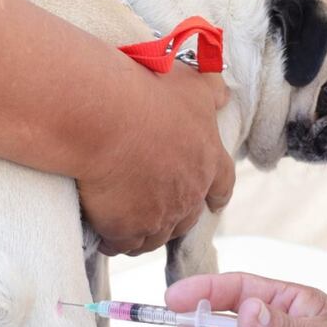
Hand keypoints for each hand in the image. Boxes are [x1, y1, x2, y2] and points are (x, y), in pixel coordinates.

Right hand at [79, 68, 233, 255]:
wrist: (104, 116)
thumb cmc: (145, 92)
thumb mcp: (188, 82)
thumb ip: (209, 91)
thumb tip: (222, 95)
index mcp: (208, 158)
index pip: (223, 184)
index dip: (217, 194)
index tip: (215, 204)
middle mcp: (189, 191)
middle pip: (188, 218)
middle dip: (176, 218)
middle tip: (157, 214)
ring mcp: (160, 214)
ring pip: (156, 236)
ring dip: (144, 233)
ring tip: (127, 230)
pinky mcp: (127, 227)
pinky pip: (123, 244)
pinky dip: (115, 241)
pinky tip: (104, 236)